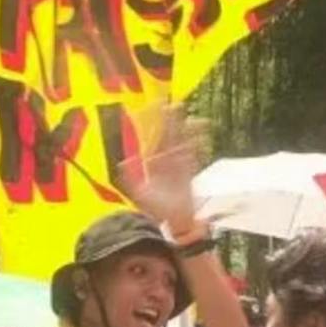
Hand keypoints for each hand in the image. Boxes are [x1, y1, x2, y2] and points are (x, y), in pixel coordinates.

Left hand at [114, 112, 212, 239]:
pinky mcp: (191, 170)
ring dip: (189, 130)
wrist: (175, 222)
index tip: (153, 108)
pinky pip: (195, 153)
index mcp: (153, 163)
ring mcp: (179, 164)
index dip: (153, 124)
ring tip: (194, 119)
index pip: (153, 139)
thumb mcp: (139, 194)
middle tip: (175, 104)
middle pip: (169, 136)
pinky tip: (202, 133)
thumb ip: (130, 177)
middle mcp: (166, 161)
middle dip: (172, 121)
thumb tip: (123, 161)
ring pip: (184, 142)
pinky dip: (199, 143)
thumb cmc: (156, 210)